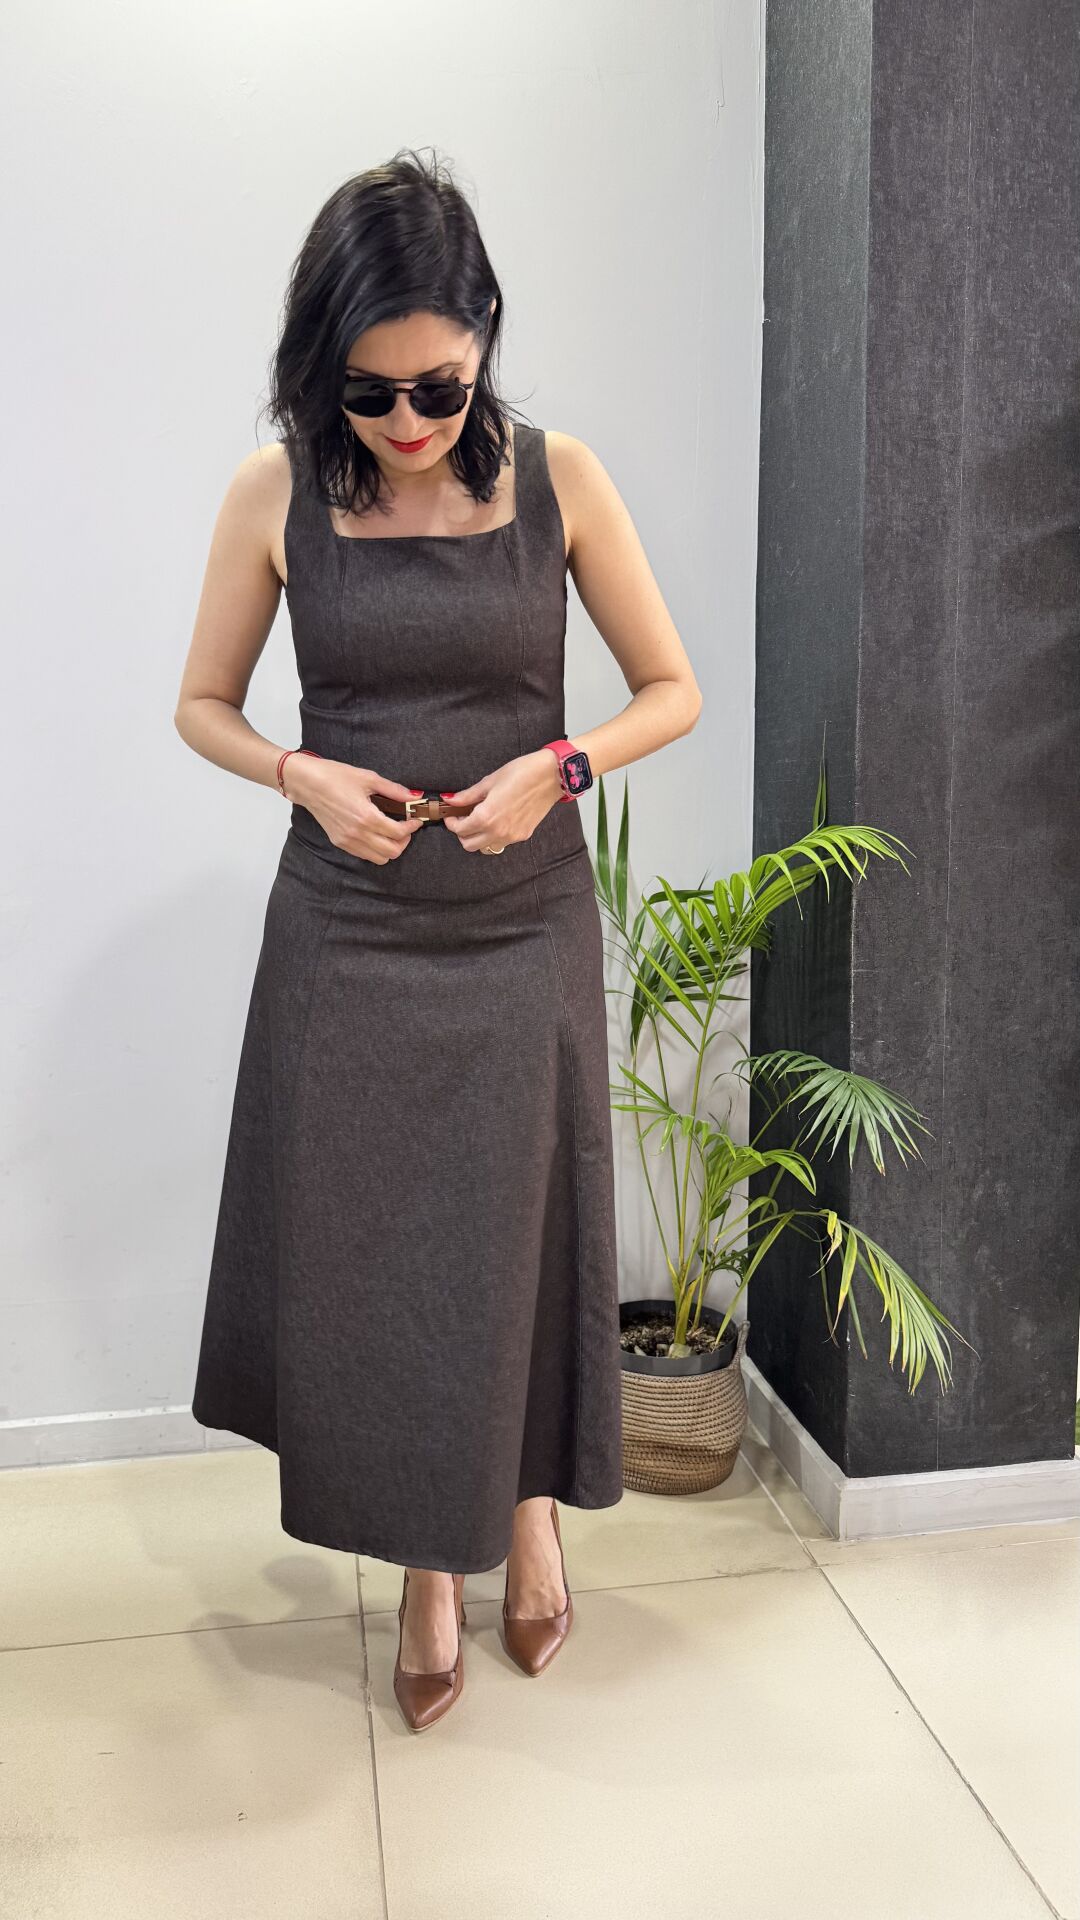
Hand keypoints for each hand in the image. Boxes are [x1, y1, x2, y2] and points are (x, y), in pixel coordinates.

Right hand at [282, 753, 427, 865]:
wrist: (307, 783)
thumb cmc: (334, 777)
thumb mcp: (368, 778)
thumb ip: (394, 790)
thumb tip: (414, 797)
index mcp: (366, 817)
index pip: (398, 833)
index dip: (412, 827)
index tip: (416, 819)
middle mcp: (357, 833)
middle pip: (392, 852)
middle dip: (404, 841)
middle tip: (405, 827)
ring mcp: (347, 841)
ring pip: (379, 858)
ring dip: (390, 848)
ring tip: (391, 832)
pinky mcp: (339, 842)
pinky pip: (364, 855)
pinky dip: (375, 849)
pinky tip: (376, 834)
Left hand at [441, 750, 562, 852]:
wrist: (551, 776)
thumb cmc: (522, 773)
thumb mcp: (490, 781)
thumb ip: (468, 795)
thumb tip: (451, 800)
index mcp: (487, 816)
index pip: (460, 830)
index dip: (452, 823)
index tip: (451, 816)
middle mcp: (498, 831)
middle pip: (469, 845)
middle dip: (462, 834)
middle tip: (463, 819)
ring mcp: (512, 836)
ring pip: (486, 847)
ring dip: (478, 837)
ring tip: (480, 820)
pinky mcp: (523, 835)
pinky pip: (502, 842)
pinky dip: (494, 835)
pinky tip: (497, 820)